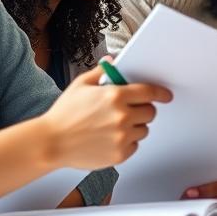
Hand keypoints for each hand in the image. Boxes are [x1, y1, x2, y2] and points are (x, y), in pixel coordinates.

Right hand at [40, 64, 171, 169]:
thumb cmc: (64, 114)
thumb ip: (101, 72)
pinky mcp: (120, 154)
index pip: (149, 92)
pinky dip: (126, 143)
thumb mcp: (80, 85)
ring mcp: (122, 137)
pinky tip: (108, 138)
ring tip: (113, 126)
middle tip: (128, 111)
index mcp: (115, 96)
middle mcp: (122, 116)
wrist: (50, 143)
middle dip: (142, 109)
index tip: (166, 95)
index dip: (160, 93)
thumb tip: (113, 61)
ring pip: (143, 129)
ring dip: (134, 126)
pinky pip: (134, 146)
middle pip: (150, 112)